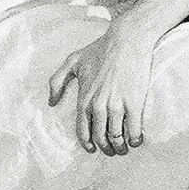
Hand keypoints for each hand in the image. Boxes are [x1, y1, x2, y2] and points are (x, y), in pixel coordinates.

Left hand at [47, 20, 156, 156]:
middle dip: (106, 148)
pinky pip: (134, 131)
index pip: (82, 131)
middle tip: (111, 150)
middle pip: (100, 138)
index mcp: (84, 99)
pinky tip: (136, 140)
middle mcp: (98, 106)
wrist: (127, 39)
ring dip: (120, 147)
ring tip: (124, 148)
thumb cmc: (101, 48)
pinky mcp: (134, 103)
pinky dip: (135, 139)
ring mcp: (116, 106)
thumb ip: (57, 80)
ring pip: (116, 137)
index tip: (92, 148)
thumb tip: (52, 102)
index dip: (87, 144)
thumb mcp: (73, 60)